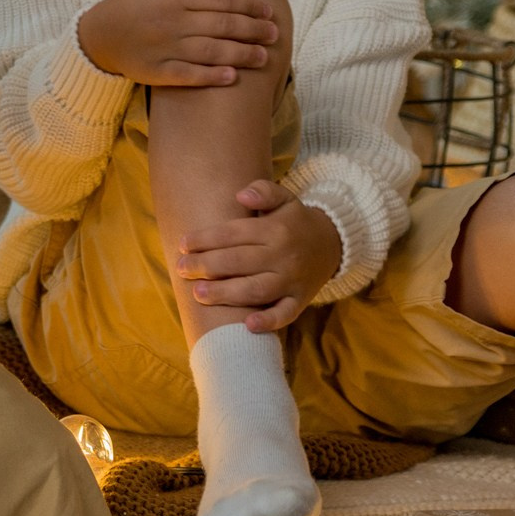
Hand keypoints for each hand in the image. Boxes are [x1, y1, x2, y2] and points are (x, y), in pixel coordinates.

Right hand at [77, 0, 278, 86]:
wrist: (102, 33)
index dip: (249, 6)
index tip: (268, 12)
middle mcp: (171, 21)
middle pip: (222, 26)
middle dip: (253, 30)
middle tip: (274, 35)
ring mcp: (164, 48)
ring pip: (211, 51)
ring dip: (241, 54)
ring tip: (263, 57)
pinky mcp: (157, 72)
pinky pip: (189, 76)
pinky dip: (212, 76)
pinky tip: (233, 76)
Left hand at [176, 180, 342, 334]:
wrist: (333, 244)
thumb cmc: (295, 221)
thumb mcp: (284, 198)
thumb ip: (263, 191)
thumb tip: (241, 195)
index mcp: (275, 229)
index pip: (234, 233)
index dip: (206, 239)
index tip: (182, 244)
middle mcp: (283, 255)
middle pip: (240, 262)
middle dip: (207, 266)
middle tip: (181, 269)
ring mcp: (292, 280)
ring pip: (257, 290)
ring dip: (226, 294)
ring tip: (198, 294)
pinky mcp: (300, 300)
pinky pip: (286, 314)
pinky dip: (269, 321)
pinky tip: (248, 325)